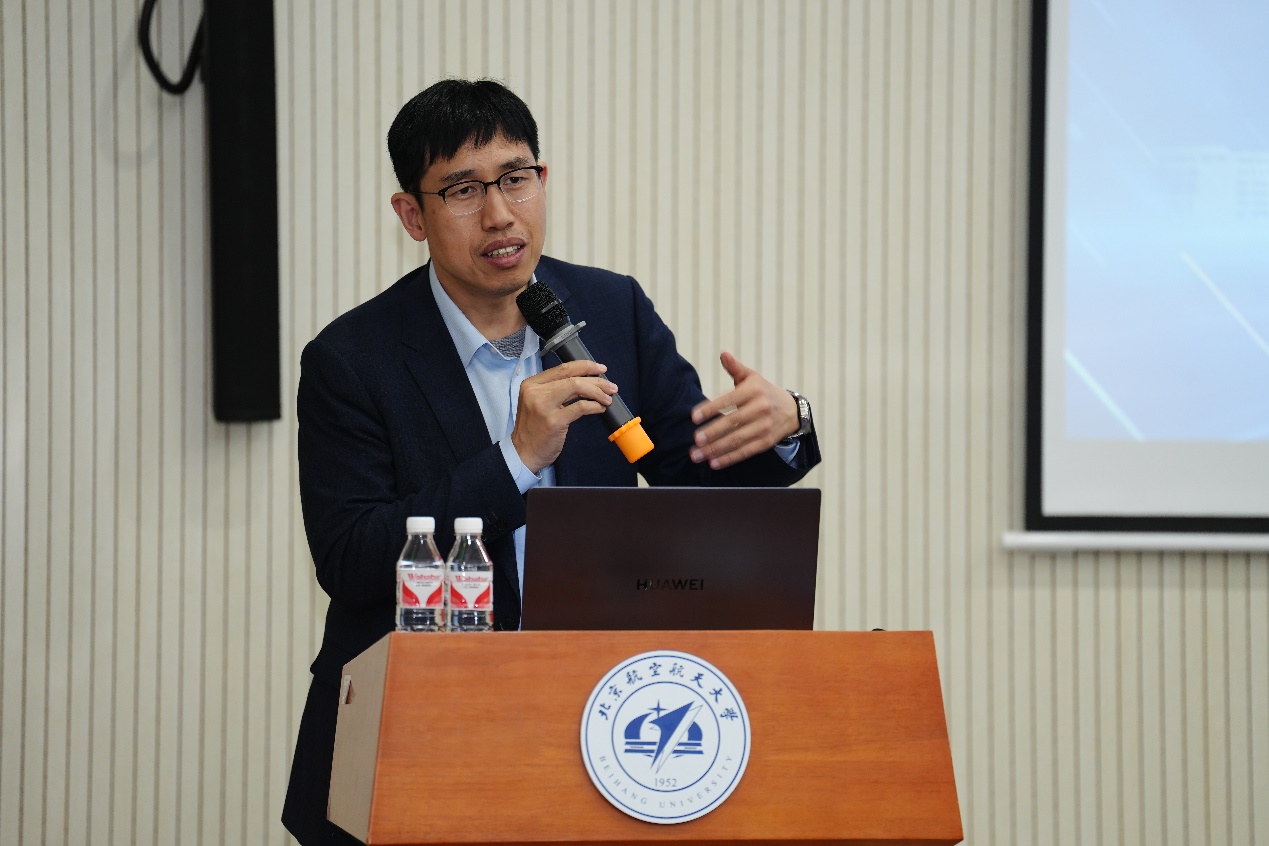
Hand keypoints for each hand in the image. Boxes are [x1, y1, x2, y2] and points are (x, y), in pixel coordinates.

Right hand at [511, 360, 617, 472]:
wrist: (523, 453)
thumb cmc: (533, 430)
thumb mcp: (537, 403)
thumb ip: (555, 390)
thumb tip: (585, 382)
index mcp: (531, 384)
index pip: (563, 368)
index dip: (585, 366)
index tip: (600, 369)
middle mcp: (535, 392)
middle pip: (572, 377)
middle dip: (597, 380)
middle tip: (611, 386)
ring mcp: (544, 406)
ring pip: (577, 387)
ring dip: (598, 392)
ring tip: (608, 398)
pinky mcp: (554, 421)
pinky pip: (581, 407)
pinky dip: (594, 406)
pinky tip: (600, 408)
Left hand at [689, 351, 798, 469]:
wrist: (792, 410)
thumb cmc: (763, 391)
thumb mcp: (752, 377)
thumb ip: (735, 368)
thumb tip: (723, 354)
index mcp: (754, 390)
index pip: (729, 400)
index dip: (711, 409)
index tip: (694, 417)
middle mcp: (761, 408)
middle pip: (732, 422)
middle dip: (712, 432)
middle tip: (695, 440)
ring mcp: (764, 427)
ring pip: (737, 440)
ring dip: (716, 449)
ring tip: (697, 455)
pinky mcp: (766, 442)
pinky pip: (745, 451)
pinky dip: (729, 459)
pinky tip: (713, 463)